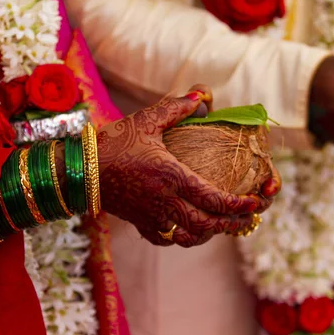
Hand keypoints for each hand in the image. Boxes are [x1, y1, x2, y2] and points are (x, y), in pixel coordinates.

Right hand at [96, 85, 279, 246]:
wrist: (80, 169)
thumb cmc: (114, 142)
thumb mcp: (146, 120)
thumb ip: (176, 108)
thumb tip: (202, 95)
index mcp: (171, 176)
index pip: (213, 198)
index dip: (237, 205)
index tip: (253, 203)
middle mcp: (165, 201)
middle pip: (207, 223)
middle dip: (231, 224)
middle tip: (247, 219)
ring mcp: (152, 216)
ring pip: (190, 236)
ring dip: (210, 233)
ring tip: (223, 225)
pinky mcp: (140, 224)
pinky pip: (168, 239)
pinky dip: (184, 238)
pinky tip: (190, 229)